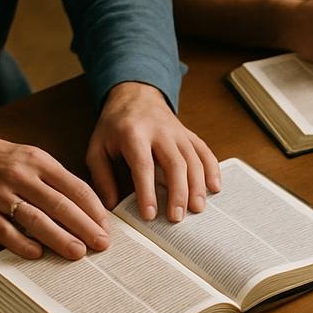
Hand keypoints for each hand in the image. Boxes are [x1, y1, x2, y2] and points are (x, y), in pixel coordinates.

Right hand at [0, 134, 109, 259]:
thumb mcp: (31, 157)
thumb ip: (57, 179)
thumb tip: (87, 207)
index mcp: (38, 162)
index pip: (75, 188)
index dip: (94, 209)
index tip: (106, 226)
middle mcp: (21, 178)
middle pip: (60, 206)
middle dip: (85, 227)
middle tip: (101, 244)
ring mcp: (0, 196)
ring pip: (36, 220)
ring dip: (60, 239)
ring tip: (78, 252)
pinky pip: (7, 233)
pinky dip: (24, 245)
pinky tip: (39, 254)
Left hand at [86, 82, 220, 222]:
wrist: (135, 95)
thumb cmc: (115, 126)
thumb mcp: (97, 147)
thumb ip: (101, 176)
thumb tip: (111, 205)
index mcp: (133, 134)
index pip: (144, 166)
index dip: (147, 192)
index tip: (150, 214)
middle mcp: (160, 132)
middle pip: (175, 164)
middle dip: (178, 193)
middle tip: (177, 217)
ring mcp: (178, 133)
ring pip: (193, 160)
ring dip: (197, 186)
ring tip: (197, 209)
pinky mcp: (190, 135)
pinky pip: (205, 152)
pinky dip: (212, 170)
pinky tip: (215, 188)